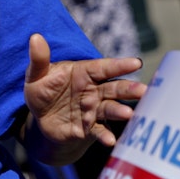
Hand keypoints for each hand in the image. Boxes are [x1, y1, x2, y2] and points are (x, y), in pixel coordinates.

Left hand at [22, 34, 144, 164]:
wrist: (40, 120)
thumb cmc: (42, 92)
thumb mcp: (36, 76)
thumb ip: (39, 59)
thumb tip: (35, 37)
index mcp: (84, 73)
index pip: (104, 67)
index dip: (120, 65)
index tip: (136, 63)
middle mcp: (94, 91)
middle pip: (115, 88)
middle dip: (129, 89)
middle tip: (144, 90)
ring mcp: (93, 110)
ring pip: (110, 109)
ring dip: (120, 111)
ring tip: (128, 114)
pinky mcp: (88, 128)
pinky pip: (99, 130)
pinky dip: (105, 136)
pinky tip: (111, 141)